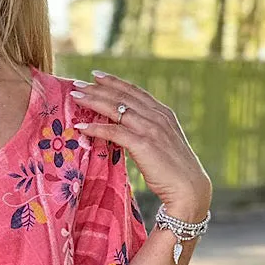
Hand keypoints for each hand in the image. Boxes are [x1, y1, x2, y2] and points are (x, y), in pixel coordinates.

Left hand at [71, 70, 211, 220]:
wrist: (189, 188)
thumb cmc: (174, 170)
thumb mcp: (163, 142)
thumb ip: (149, 131)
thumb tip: (128, 129)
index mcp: (163, 113)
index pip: (135, 91)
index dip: (114, 82)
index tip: (96, 76)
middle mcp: (157, 116)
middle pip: (122, 96)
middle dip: (98, 88)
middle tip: (77, 84)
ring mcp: (151, 129)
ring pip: (116, 109)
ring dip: (93, 101)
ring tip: (75, 97)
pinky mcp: (143, 144)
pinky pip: (114, 131)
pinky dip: (96, 128)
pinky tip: (82, 127)